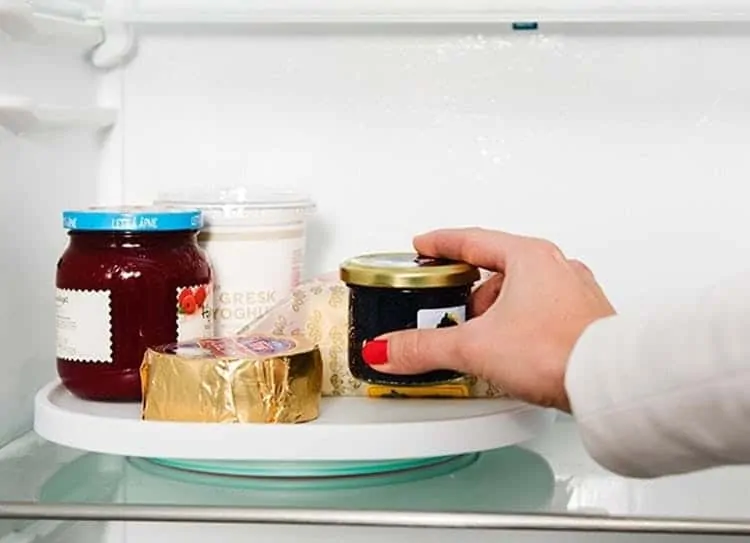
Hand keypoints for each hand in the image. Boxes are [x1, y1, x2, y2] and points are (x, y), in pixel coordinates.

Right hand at [362, 228, 615, 411]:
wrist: (608, 382)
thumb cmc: (558, 350)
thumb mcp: (475, 347)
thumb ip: (425, 347)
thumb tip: (388, 349)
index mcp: (528, 258)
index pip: (472, 240)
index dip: (441, 243)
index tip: (424, 245)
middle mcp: (556, 268)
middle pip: (497, 267)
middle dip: (468, 290)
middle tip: (447, 305)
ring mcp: (574, 293)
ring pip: (522, 291)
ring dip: (496, 310)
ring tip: (481, 339)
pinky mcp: (585, 320)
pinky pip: (541, 311)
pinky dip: (520, 324)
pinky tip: (513, 349)